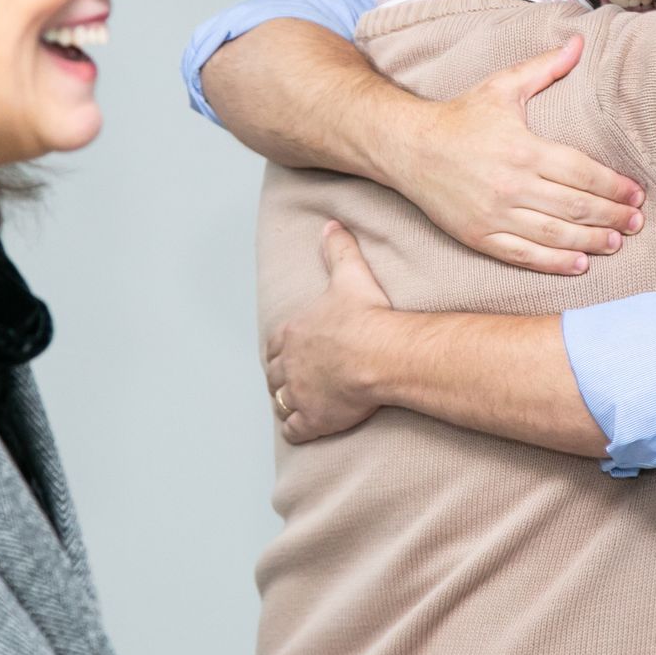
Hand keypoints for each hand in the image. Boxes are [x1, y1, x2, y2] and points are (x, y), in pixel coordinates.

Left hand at [266, 222, 392, 443]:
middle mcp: (290, 364)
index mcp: (295, 332)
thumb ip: (338, 249)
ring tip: (295, 405)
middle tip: (291, 381)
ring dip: (285, 403)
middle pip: (275, 374)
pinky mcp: (313, 419)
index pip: (277, 343)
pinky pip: (294, 430)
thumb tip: (331, 224)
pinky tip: (303, 429)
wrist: (380, 353)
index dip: (282, 348)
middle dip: (281, 377)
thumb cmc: (367, 317)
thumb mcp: (350, 275)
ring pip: (280, 402)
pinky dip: (296, 430)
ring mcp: (299, 393)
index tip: (288, 352)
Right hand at [384, 35, 644, 274]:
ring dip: (592, 241)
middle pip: (576, 207)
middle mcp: (512, 184)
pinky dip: (555, 262)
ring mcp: (495, 214)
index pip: (583, 173)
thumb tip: (578, 42)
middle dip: (612, 216)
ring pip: (556, 235)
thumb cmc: (459, 116)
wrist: (406, 147)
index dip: (614, 186)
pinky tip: (579, 264)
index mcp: (523, 148)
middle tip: (636, 222)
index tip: (637, 194)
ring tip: (617, 243)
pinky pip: (524, 255)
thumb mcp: (501, 86)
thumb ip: (544, 68)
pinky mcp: (479, 236)